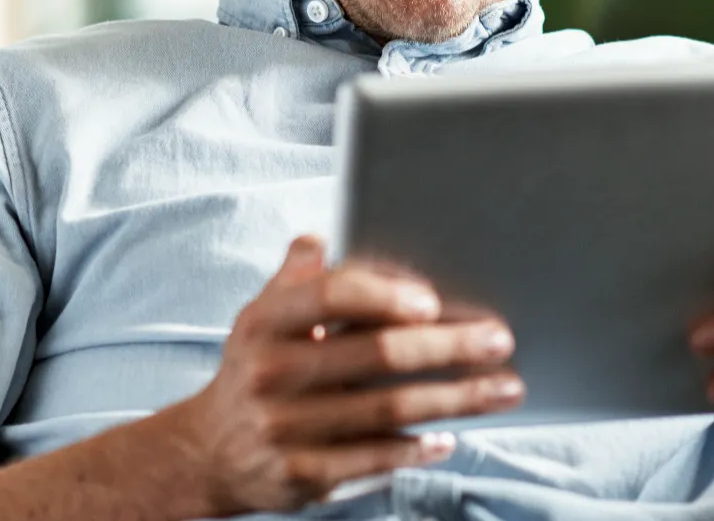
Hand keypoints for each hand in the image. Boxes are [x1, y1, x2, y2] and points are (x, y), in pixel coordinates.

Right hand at [170, 236, 520, 515]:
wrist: (209, 451)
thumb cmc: (255, 369)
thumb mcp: (261, 315)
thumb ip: (297, 277)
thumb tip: (320, 237)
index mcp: (264, 322)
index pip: (328, 297)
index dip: (382, 295)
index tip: (432, 299)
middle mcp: (271, 373)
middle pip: (375, 354)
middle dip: (447, 346)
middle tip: (498, 339)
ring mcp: (286, 428)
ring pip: (388, 409)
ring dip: (455, 398)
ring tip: (504, 387)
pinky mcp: (303, 475)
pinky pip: (374, 459)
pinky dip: (417, 448)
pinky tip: (450, 436)